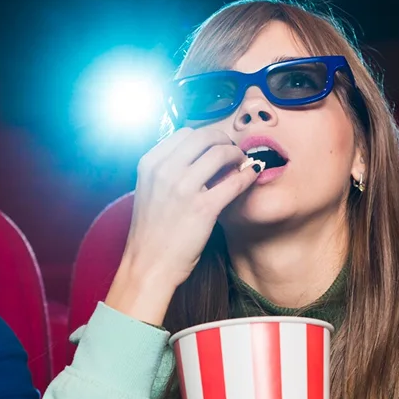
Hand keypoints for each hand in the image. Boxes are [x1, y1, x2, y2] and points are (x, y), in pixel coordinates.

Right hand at [106, 126, 258, 324]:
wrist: (148, 265)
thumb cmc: (151, 231)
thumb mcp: (148, 190)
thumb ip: (165, 170)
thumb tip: (194, 156)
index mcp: (149, 164)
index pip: (185, 133)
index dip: (205, 137)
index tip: (214, 146)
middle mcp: (164, 171)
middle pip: (204, 137)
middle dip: (223, 141)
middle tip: (232, 152)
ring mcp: (183, 188)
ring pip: (220, 152)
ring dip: (236, 154)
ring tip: (241, 164)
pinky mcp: (203, 208)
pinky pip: (234, 181)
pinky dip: (247, 175)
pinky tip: (251, 176)